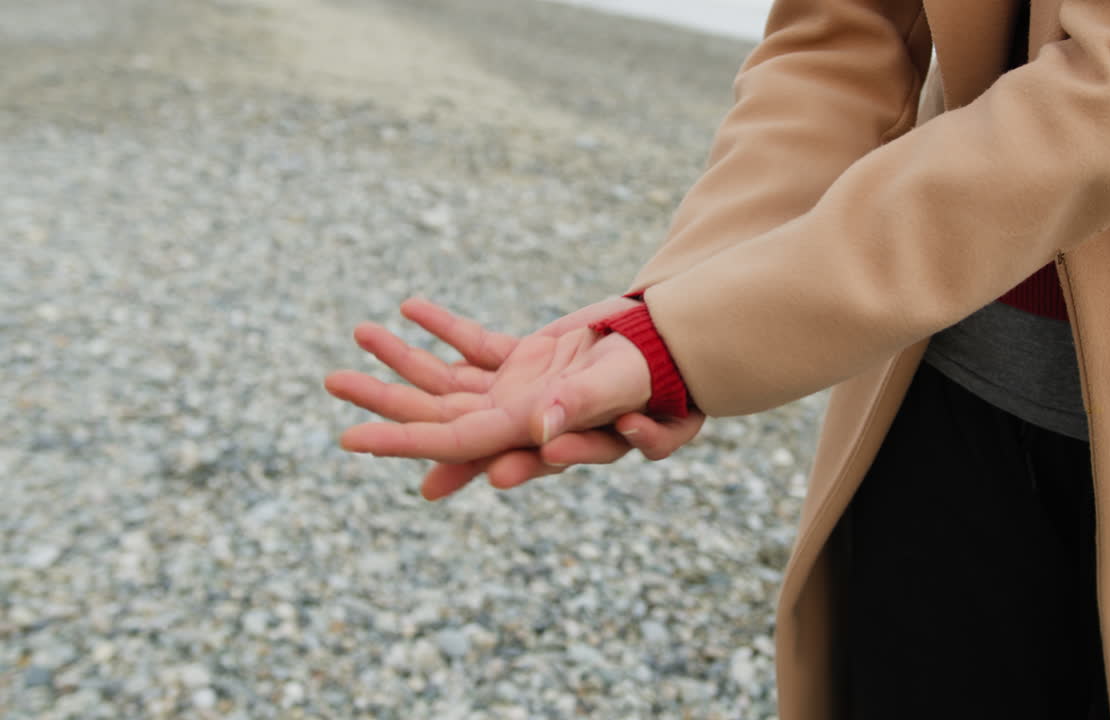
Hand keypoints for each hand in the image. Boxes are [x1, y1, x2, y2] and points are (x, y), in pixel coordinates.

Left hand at [325, 298, 704, 498]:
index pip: (453, 440)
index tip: (349, 440)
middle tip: (329, 382)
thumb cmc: (659, 369)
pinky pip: (478, 346)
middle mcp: (519, 414)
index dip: (400, 439)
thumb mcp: (622, 383)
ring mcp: (522, 387)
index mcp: (532, 427)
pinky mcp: (532, 358)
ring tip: (358, 331)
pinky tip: (410, 307)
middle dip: (385, 397)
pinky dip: (447, 329)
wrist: (681, 343)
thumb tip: (538, 433)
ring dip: (405, 356)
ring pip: (451, 376)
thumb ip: (581, 406)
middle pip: (438, 409)